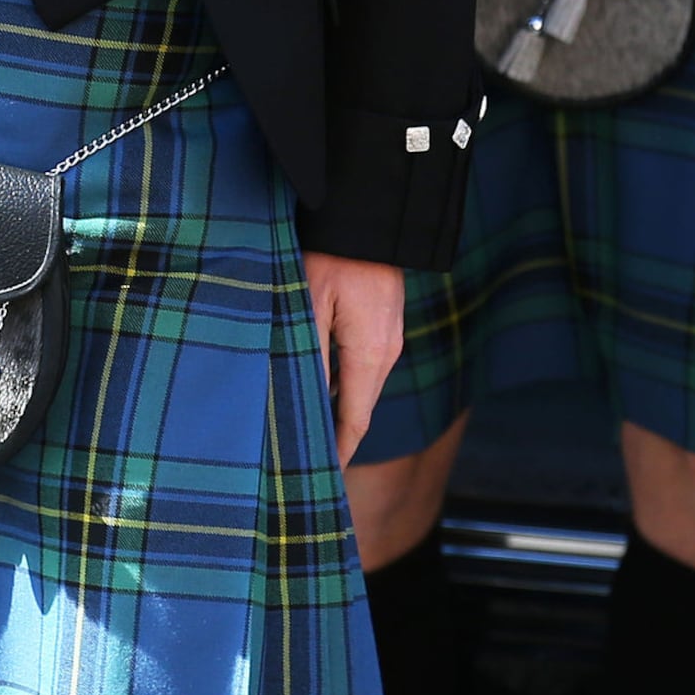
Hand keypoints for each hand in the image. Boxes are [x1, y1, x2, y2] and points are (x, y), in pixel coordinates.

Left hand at [305, 251, 405, 467]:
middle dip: (337, 435)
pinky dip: (345, 382)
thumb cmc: (332, 257)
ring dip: (339, 407)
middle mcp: (386, 352)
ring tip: (308, 426)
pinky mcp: (384, 322)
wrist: (369, 215)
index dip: (338, 453)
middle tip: (305, 459)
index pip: (354, 422)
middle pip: (360, 408)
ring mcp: (389, 337)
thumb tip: (305, 406)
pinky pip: (364, 364)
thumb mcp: (310, 307)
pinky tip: (318, 381)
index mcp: (370, 356)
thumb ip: (311, 359)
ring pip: (362, 385)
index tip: (321, 479)